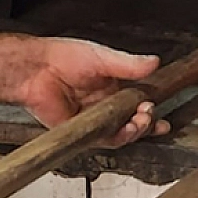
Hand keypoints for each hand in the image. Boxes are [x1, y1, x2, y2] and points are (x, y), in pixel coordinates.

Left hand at [14, 39, 167, 146]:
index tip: (161, 109)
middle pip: (132, 122)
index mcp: (110, 88)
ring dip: (136, 130)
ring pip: (121, 133)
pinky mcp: (81, 130)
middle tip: (150, 113)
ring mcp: (92, 119)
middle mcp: (103, 106)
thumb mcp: (101, 57)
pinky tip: (125, 128)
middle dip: (147, 122)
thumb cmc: (62, 57)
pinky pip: (102, 140)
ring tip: (142, 120)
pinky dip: (116, 137)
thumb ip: (128, 65)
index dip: (150, 109)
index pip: (136, 103)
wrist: (37, 69)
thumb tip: (154, 62)